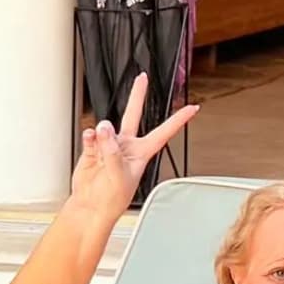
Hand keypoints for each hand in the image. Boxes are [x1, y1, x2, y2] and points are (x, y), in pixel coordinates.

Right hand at [69, 76, 196, 224]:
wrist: (91, 206)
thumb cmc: (112, 198)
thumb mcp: (119, 175)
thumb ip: (112, 150)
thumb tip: (104, 128)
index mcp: (143, 152)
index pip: (164, 132)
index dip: (179, 119)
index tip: (194, 107)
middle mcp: (127, 145)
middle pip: (133, 114)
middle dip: (137, 95)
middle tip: (142, 77)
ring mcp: (109, 145)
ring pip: (107, 128)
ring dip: (103, 133)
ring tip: (100, 142)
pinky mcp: (92, 148)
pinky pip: (91, 135)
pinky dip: (89, 138)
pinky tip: (90, 140)